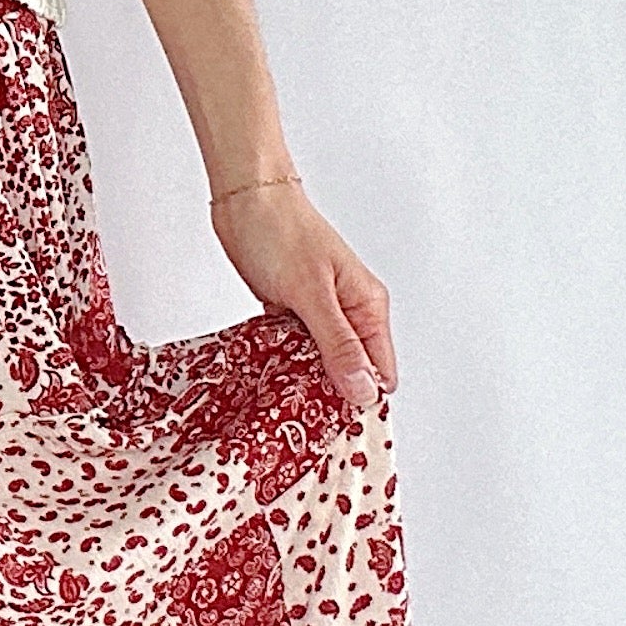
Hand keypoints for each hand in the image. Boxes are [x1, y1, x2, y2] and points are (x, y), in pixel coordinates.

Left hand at [208, 177, 395, 414]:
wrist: (245, 197)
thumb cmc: (281, 232)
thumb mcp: (311, 293)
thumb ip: (337, 344)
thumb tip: (364, 391)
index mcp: (367, 308)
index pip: (379, 373)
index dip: (360, 401)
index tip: (333, 428)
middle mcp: (349, 313)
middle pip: (350, 373)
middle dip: (327, 395)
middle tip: (297, 418)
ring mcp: (320, 314)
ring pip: (319, 364)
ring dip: (301, 380)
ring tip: (277, 399)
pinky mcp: (292, 312)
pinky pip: (293, 350)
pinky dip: (281, 361)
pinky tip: (264, 373)